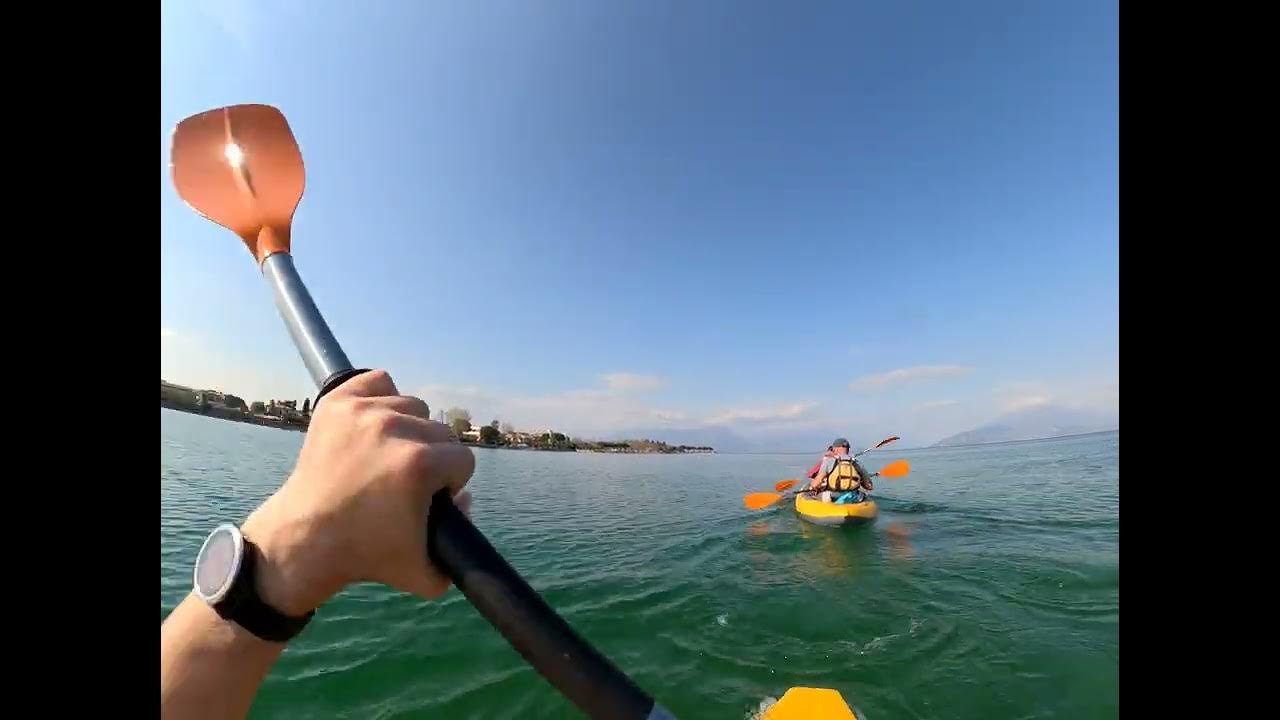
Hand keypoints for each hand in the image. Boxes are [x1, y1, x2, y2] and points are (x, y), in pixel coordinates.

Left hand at [240, 370, 474, 614]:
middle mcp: (394, 429)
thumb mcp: (426, 569)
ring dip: (408, 430)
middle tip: (404, 483)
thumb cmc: (367, 555)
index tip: (427, 499)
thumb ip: (462, 538)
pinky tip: (373, 426)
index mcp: (420, 464)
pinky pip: (378, 381)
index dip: (449, 484)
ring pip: (413, 407)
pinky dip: (381, 398)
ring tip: (386, 458)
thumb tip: (464, 497)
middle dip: (432, 458)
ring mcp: (363, 412)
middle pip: (441, 432)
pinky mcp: (337, 403)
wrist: (304, 540)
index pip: (463, 460)